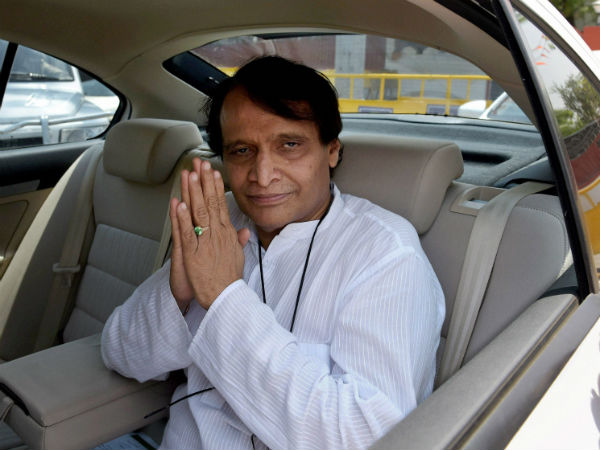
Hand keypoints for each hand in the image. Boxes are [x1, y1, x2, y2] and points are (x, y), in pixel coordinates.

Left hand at [171, 159, 249, 308]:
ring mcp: (205, 242)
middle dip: (204, 182)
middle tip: (199, 164)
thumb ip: (239, 241)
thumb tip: (244, 231)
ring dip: (193, 193)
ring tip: (189, 176)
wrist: (226, 296)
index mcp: (226, 234)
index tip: (211, 172)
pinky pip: (188, 233)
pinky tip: (180, 204)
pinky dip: (183, 218)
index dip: (215, 187)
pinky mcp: (193, 253)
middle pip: (210, 203)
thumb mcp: (238, 256)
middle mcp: (217, 234)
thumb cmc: (230, 278)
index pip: (221, 204)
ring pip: (198, 213)